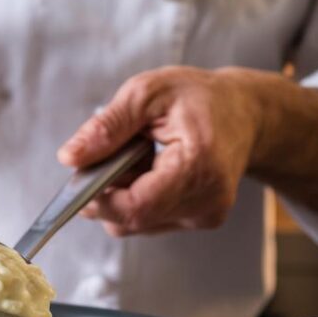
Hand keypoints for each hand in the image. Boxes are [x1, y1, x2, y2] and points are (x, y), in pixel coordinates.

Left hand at [57, 67, 263, 235]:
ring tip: (141, 157)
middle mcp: (207, 200)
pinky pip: (152, 220)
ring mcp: (206, 215)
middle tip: (114, 154)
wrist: (247, 113)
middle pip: (133, 218)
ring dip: (125, 194)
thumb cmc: (201, 98)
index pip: (137, 206)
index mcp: (199, 166)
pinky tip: (154, 170)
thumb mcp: (147, 93)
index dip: (100, 199)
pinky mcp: (202, 220)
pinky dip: (141, 198)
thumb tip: (70, 157)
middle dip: (109, 192)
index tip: (81, 177)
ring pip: (138, 223)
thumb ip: (107, 127)